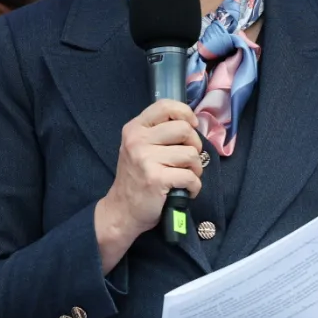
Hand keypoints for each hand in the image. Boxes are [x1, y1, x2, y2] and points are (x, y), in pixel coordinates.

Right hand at [95, 99, 202, 258]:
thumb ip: (159, 133)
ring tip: (184, 177)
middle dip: (195, 146)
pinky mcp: (156, 179)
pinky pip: (191, 177)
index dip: (185, 113)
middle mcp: (137, 140)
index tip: (191, 126)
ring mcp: (146, 159)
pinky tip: (185, 191)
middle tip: (187, 160)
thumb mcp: (139, 148)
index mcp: (134, 129)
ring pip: (191, 154)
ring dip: (195, 169)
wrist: (122, 210)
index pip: (165, 106)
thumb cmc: (136, 178)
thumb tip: (192, 125)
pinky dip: (194, 187)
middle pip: (184, 130)